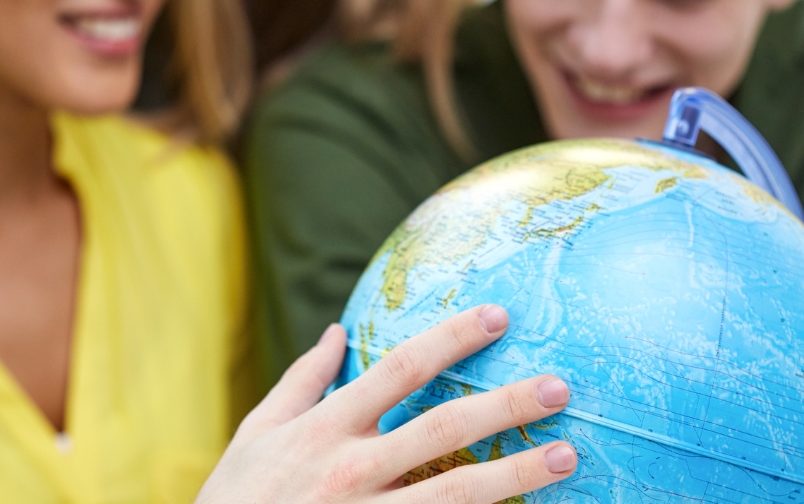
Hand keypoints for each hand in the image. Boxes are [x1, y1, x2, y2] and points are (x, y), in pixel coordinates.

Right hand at [196, 305, 576, 502]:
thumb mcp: (258, 430)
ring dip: (516, 473)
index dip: (451, 339)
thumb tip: (337, 331)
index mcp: (324, 426)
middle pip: (442, 426)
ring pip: (456, 491)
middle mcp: (351, 468)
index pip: (399, 368)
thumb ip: (301, 380)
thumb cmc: (236, 495)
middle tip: (559, 387)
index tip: (496, 317)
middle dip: (505, 404)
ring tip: (566, 456)